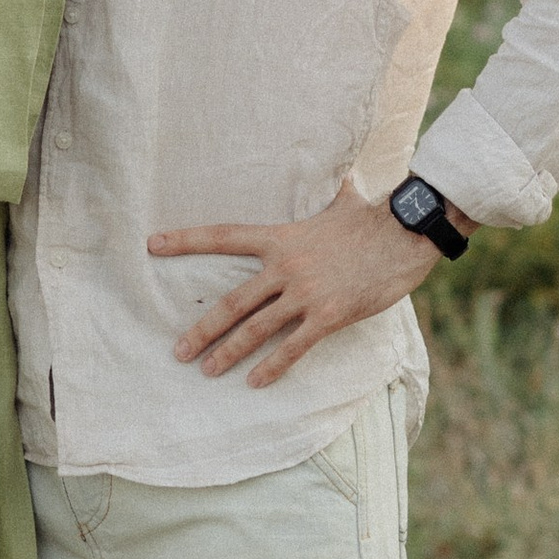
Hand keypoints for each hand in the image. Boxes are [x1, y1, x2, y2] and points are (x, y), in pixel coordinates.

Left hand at [147, 178, 462, 385]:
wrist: (407, 234)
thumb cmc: (375, 218)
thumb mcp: (344, 201)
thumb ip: (333, 193)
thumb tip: (344, 176)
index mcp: (281, 237)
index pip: (224, 236)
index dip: (185, 240)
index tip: (152, 245)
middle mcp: (286, 265)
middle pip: (232, 301)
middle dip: (202, 329)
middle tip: (178, 351)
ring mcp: (306, 292)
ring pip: (256, 327)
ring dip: (228, 352)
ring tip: (207, 370)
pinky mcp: (329, 314)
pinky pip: (293, 346)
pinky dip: (273, 365)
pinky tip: (255, 382)